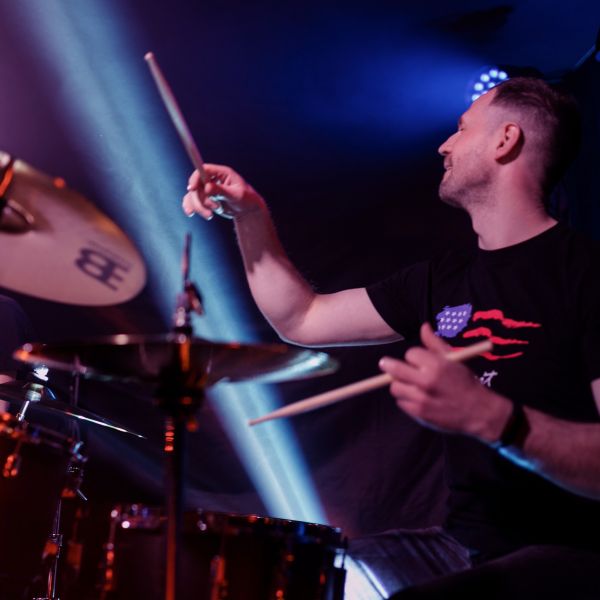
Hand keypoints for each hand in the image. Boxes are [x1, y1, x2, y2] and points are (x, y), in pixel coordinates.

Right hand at [182, 164, 264, 219]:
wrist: (247, 211)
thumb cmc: (246, 200)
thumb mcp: (236, 195)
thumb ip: (221, 191)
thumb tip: (207, 188)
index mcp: (222, 173)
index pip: (204, 170)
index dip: (196, 177)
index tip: (192, 189)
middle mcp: (213, 179)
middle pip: (197, 185)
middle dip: (201, 199)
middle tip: (213, 209)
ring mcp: (207, 189)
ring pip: (193, 195)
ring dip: (199, 207)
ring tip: (210, 215)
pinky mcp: (204, 198)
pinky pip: (191, 201)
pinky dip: (191, 207)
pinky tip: (191, 213)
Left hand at [379, 323, 511, 442]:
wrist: (478, 412)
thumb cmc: (465, 382)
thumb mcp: (454, 359)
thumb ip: (435, 343)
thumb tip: (423, 326)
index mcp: (436, 365)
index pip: (410, 354)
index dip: (413, 356)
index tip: (417, 360)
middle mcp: (426, 382)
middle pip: (394, 369)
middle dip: (389, 365)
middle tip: (385, 364)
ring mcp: (421, 399)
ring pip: (395, 387)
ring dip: (400, 384)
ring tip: (410, 384)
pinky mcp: (418, 413)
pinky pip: (401, 402)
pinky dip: (405, 399)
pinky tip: (416, 397)